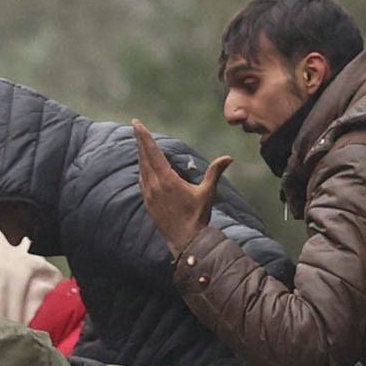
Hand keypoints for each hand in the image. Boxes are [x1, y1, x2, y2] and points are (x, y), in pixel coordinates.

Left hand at [131, 121, 227, 254]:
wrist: (185, 242)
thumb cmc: (198, 217)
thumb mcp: (207, 193)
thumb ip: (215, 172)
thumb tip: (229, 158)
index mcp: (167, 180)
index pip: (152, 152)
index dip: (144, 136)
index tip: (137, 123)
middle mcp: (154, 186)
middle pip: (144, 157)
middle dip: (140, 140)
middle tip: (136, 126)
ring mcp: (149, 195)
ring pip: (141, 169)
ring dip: (141, 154)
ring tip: (140, 143)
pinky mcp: (148, 203)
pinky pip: (141, 181)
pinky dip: (142, 170)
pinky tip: (143, 167)